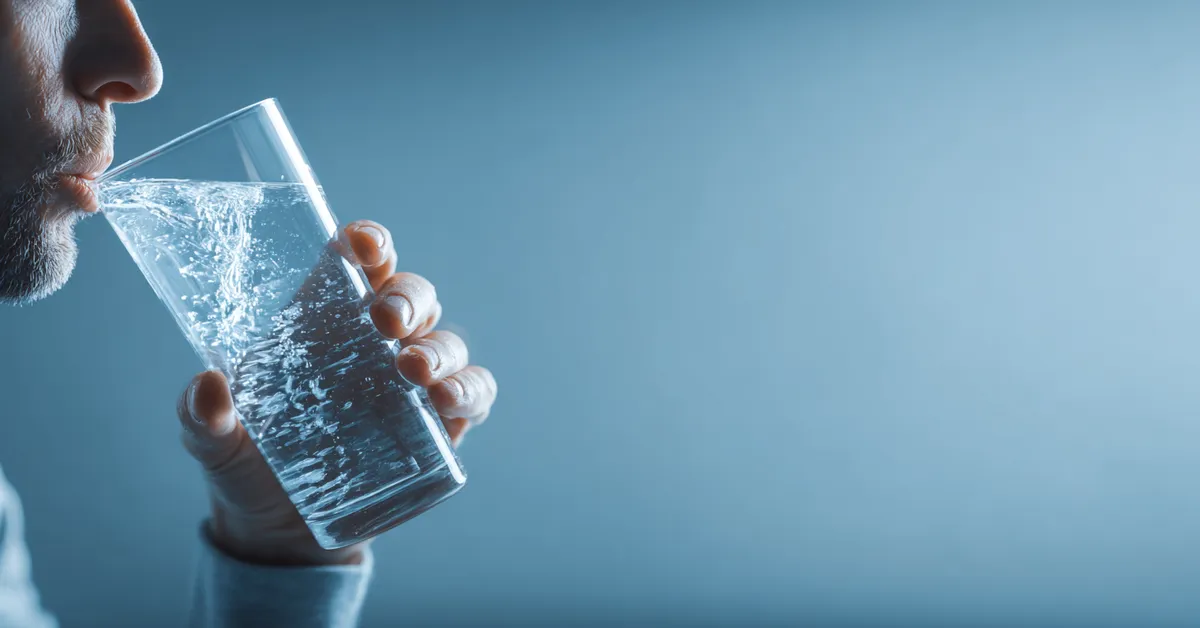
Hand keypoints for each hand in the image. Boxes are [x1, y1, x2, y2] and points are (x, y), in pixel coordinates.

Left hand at [175, 220, 497, 565]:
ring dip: (439, 348)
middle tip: (385, 320)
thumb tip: (209, 386)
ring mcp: (415, 383)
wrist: (279, 534)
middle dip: (407, 296)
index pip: (358, 264)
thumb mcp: (212, 441)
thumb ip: (201, 417)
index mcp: (327, 321)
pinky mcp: (440, 427)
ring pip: (448, 340)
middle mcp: (377, 343)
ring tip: (414, 371)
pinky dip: (471, 390)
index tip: (360, 243)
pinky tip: (449, 402)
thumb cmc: (247, 464)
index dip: (368, 243)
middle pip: (413, 294)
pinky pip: (475, 393)